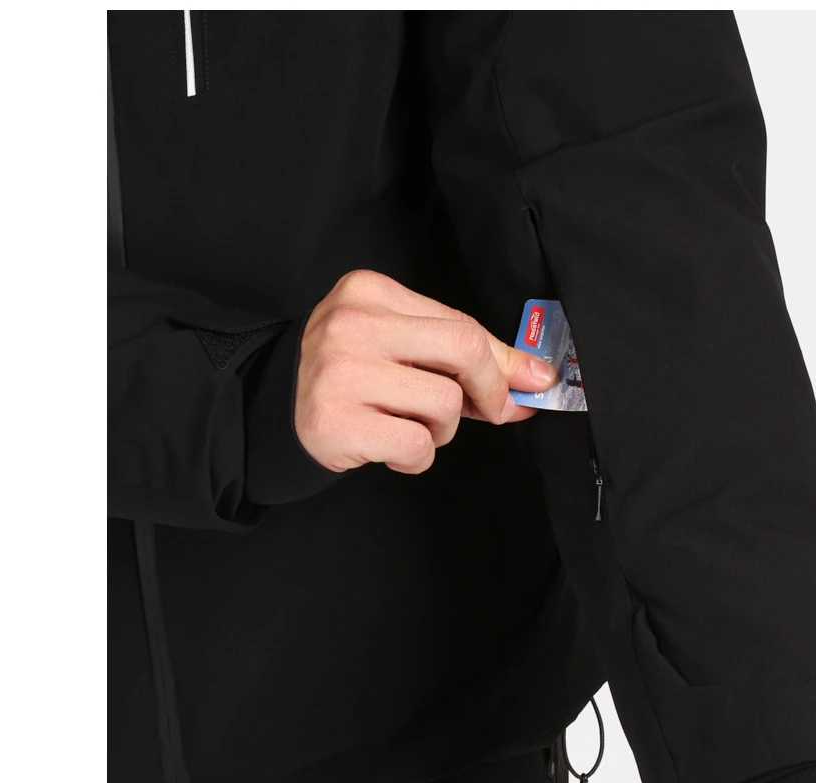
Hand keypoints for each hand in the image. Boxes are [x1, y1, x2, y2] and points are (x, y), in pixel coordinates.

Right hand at [294, 269, 557, 473]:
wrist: (280, 409)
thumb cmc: (354, 377)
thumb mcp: (405, 348)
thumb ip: (466, 356)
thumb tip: (535, 378)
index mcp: (370, 292)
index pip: (462, 325)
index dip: (503, 364)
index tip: (525, 386)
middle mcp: (351, 324)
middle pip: (464, 351)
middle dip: (490, 391)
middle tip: (487, 412)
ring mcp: (339, 372)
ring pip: (444, 404)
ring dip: (441, 430)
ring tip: (408, 426)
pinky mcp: (335, 420)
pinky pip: (416, 446)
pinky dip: (415, 457)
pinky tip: (389, 446)